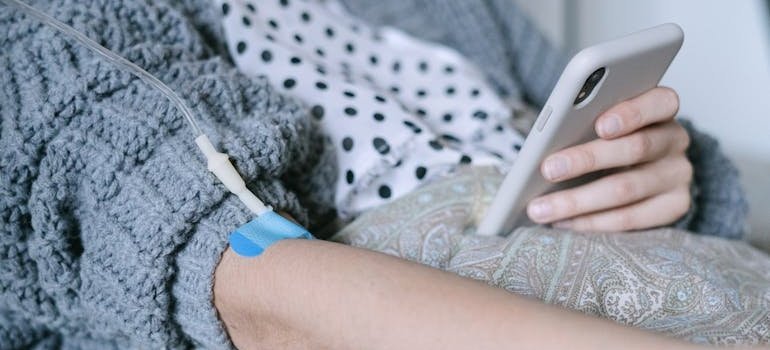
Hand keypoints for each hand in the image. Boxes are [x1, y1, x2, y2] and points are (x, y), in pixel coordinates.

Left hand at [526, 87, 692, 231]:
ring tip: (540, 208)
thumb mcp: (600, 122)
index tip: (600, 126)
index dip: (631, 114)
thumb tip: (548, 139)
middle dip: (586, 159)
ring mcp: (678, 175)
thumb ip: (585, 122)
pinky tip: (562, 222)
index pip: (659, 102)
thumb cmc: (607, 139)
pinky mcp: (674, 207)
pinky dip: (591, 222)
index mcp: (660, 107)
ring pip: (626, 189)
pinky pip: (629, 218)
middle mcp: (675, 140)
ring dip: (577, 201)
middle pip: (635, 148)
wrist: (639, 171)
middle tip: (548, 169)